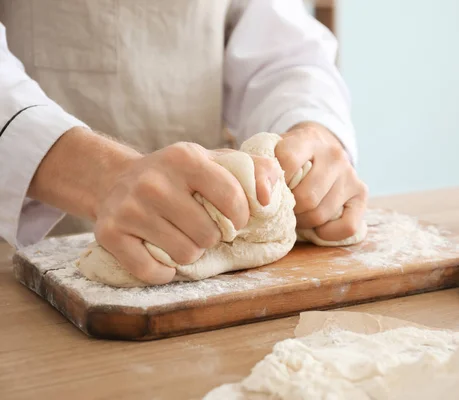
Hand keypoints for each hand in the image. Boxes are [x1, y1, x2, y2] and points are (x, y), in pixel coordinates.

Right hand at [94, 142, 279, 284]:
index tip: (234, 218)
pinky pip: (152, 272)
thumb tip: (269, 197)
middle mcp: (153, 181)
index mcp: (184, 157)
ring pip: (184, 255)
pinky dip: (163, 272)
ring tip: (181, 237)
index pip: (231, 198)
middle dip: (212, 237)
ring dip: (189, 253)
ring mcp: (128, 208)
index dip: (240, 217)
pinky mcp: (109, 233)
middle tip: (201, 228)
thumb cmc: (179, 176)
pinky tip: (160, 254)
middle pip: (208, 234)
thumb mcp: (216, 161)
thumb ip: (257, 170)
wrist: (116, 179)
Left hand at [275, 122, 367, 240]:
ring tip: (297, 215)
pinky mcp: (362, 194)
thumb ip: (264, 167)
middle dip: (290, 210)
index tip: (270, 189)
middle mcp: (335, 156)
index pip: (287, 161)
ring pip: (321, 214)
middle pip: (306, 197)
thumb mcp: (275, 151)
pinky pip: (347, 227)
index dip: (274, 183)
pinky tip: (318, 226)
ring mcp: (351, 175)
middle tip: (284, 208)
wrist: (320, 149)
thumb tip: (260, 193)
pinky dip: (328, 233)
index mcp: (309, 139)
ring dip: (303, 222)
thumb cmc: (291, 157)